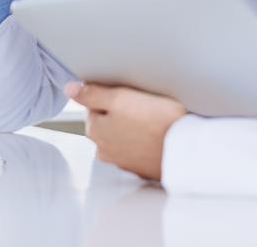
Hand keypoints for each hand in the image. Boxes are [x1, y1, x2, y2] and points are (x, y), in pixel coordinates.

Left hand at [66, 82, 185, 180]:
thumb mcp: (121, 98)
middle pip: (108, 122)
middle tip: (142, 104)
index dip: (112, 95)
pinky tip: (157, 133)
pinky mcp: (142, 167)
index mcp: (95, 131)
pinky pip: (138, 148)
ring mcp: (123, 162)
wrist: (187, 149)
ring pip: (123, 136)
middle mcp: (104, 150)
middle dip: (120, 112)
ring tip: (152, 118)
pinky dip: (144, 141)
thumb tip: (69, 88)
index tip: (128, 93)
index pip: (94, 105)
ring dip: (132, 128)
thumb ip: (92, 93)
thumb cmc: (156, 121)